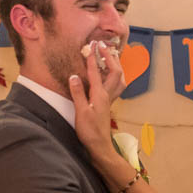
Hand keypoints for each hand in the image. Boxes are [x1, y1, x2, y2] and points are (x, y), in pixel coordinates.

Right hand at [67, 40, 127, 171]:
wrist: (100, 146)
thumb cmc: (89, 131)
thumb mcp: (80, 112)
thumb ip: (77, 94)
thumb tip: (73, 76)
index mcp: (99, 95)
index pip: (96, 72)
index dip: (93, 58)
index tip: (90, 45)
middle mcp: (107, 95)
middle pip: (114, 71)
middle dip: (109, 57)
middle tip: (102, 45)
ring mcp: (109, 100)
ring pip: (119, 78)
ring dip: (116, 65)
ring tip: (110, 55)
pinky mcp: (108, 104)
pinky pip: (116, 85)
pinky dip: (115, 75)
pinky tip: (109, 75)